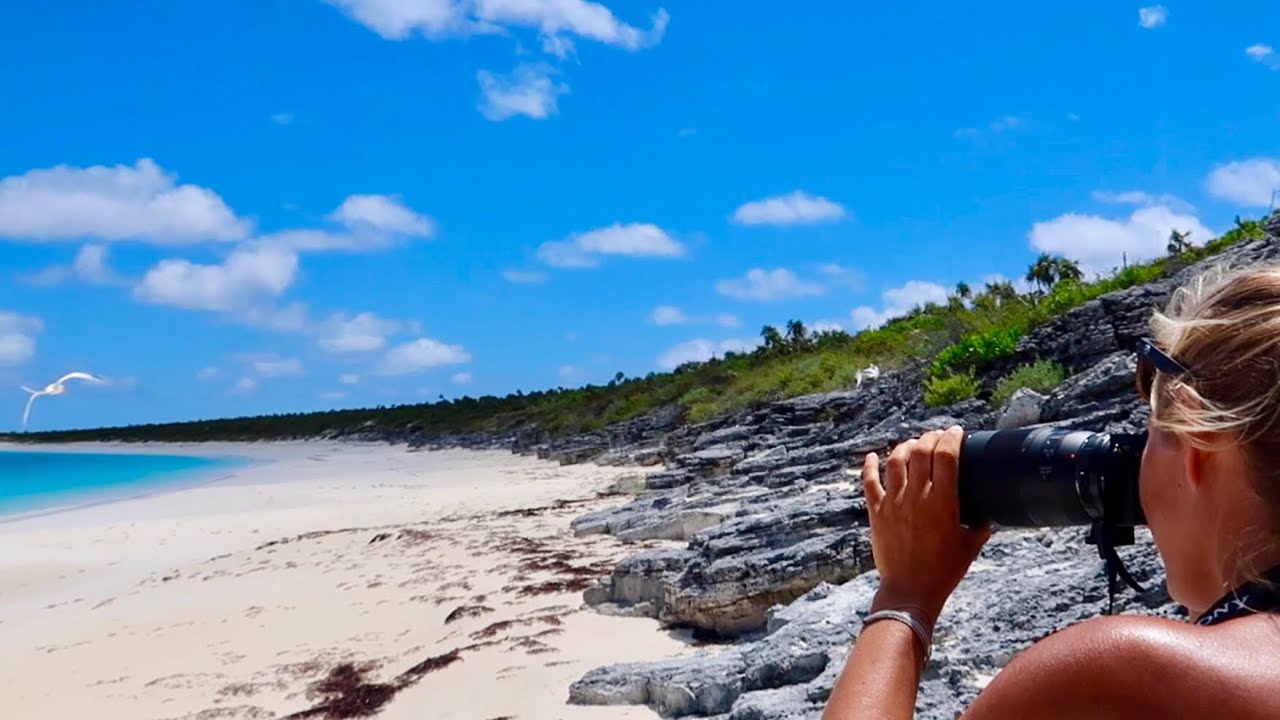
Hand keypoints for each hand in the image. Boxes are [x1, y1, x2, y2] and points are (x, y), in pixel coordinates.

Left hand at [863, 426, 990, 619]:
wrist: (910, 590)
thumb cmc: (944, 571)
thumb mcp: (970, 546)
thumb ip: (980, 525)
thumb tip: (986, 514)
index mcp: (943, 502)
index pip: (947, 456)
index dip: (951, 438)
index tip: (956, 432)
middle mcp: (917, 497)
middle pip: (920, 452)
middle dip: (929, 438)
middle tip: (936, 436)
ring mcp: (893, 503)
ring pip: (896, 461)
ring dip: (905, 447)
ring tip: (913, 444)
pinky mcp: (877, 512)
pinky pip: (869, 482)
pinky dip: (870, 466)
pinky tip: (873, 456)